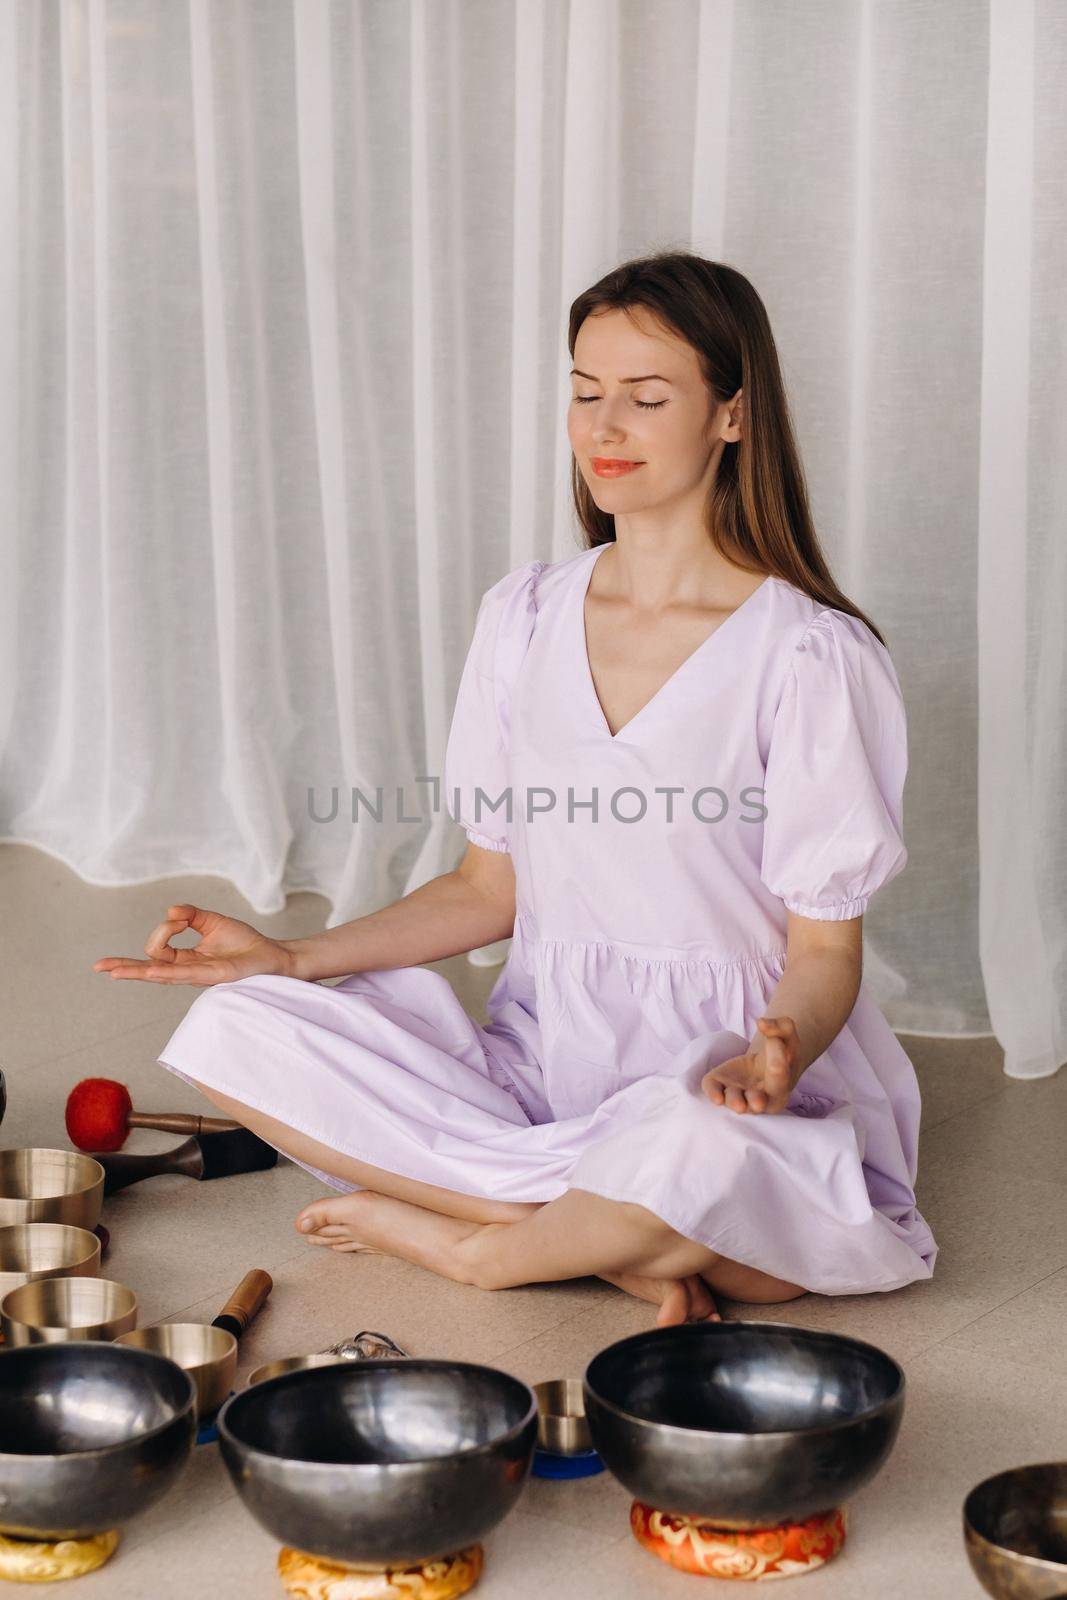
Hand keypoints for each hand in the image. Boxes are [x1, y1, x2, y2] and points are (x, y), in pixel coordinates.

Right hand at [93, 903, 296, 986]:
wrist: (272, 955)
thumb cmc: (244, 942)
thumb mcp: (213, 921)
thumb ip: (191, 915)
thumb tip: (171, 910)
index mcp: (185, 958)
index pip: (158, 947)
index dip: (163, 928)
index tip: (179, 917)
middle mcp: (186, 970)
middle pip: (148, 968)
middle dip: (123, 966)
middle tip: (99, 967)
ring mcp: (196, 975)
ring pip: (158, 973)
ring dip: (134, 971)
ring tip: (111, 971)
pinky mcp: (211, 975)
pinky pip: (182, 973)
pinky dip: (163, 970)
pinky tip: (147, 970)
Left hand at [700, 1016, 800, 1114]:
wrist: (765, 1062)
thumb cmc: (781, 1051)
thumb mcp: (786, 1034)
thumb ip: (780, 1027)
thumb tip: (761, 1023)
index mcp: (781, 1088)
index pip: (779, 1076)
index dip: (777, 1058)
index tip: (774, 1041)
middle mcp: (761, 1099)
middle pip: (759, 1101)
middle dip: (758, 1100)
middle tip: (758, 1102)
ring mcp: (739, 1094)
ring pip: (736, 1101)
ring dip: (736, 1101)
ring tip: (739, 1105)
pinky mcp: (720, 1085)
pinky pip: (714, 1091)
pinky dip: (714, 1093)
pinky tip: (717, 1098)